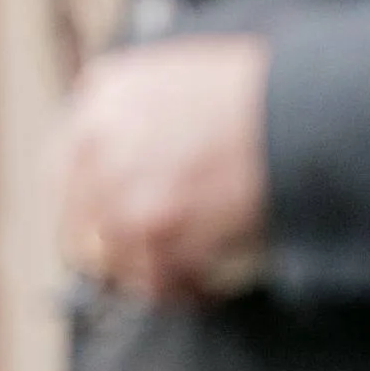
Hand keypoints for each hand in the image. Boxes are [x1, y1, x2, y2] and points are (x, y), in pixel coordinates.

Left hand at [58, 34, 270, 300]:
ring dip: (151, 275)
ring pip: (112, 260)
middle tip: (153, 264)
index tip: (111, 227)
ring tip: (190, 277)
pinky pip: (152, 283)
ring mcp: (119, 185)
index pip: (65, 167)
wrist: (304, 111)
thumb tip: (137, 163)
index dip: (90, 206)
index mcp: (105, 95)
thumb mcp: (188, 77)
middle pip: (79, 222)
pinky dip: (181, 293)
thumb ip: (146, 116)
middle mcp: (97, 138)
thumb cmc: (268, 96)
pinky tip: (208, 287)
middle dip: (115, 250)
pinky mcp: (151, 228)